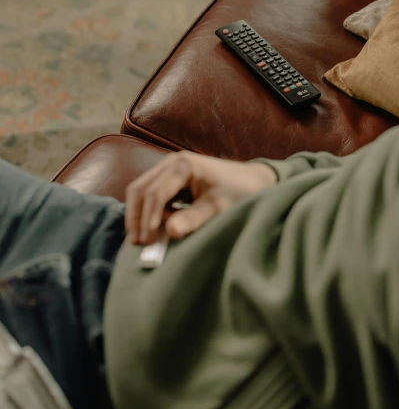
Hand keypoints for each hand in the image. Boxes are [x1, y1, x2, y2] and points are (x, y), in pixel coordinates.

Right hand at [124, 150, 277, 245]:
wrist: (253, 181)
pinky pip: (150, 196)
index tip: (148, 241)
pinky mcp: (170, 179)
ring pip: (141, 192)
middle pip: (139, 189)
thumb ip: (193, 219)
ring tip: (143, 241)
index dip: (148, 217)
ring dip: (139, 216)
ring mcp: (168, 170)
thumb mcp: (218, 207)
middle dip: (136, 218)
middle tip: (138, 244)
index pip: (155, 192)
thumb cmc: (238, 192)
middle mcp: (171, 163)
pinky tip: (153, 231)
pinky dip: (148, 213)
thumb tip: (170, 232)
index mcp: (183, 165)